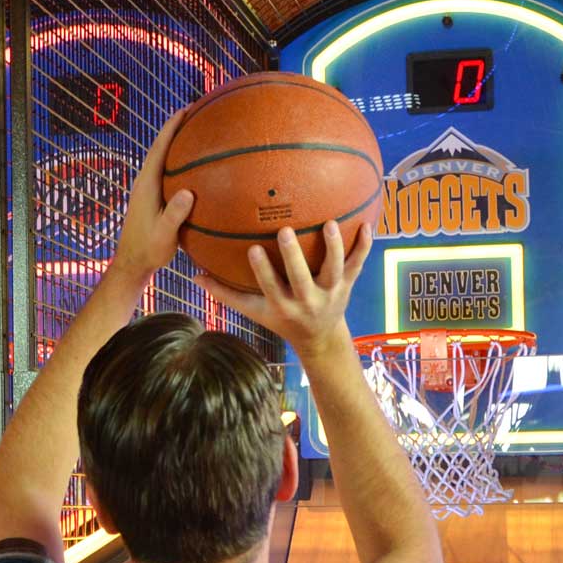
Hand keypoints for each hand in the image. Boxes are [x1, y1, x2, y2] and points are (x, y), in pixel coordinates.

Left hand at [109, 110, 194, 282]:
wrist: (133, 263)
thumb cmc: (148, 250)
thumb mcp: (164, 234)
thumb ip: (175, 214)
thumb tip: (188, 193)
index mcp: (146, 184)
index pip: (159, 148)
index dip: (171, 127)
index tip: (186, 109)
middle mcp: (145, 182)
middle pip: (162, 147)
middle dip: (178, 128)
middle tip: (197, 112)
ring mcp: (148, 190)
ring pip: (165, 159)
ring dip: (179, 145)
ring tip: (200, 133)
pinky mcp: (153, 198)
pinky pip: (169, 173)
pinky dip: (182, 163)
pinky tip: (198, 168)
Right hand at [202, 220, 373, 363]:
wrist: (319, 338)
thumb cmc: (281, 318)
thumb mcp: (253, 310)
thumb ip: (226, 294)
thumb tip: (195, 275)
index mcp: (283, 306)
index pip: (271, 287)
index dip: (262, 270)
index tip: (253, 249)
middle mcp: (307, 301)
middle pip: (302, 278)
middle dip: (294, 257)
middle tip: (286, 230)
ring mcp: (330, 293)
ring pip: (334, 269)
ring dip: (333, 248)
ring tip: (330, 224)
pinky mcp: (348, 285)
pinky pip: (358, 264)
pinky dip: (364, 246)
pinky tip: (368, 225)